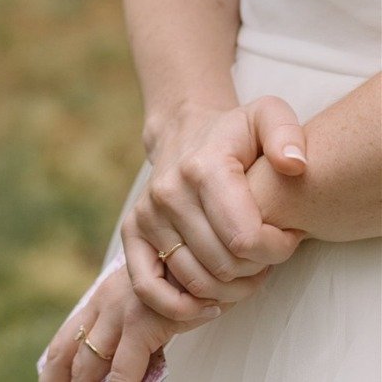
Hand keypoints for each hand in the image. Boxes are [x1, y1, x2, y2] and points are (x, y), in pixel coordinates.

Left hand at [40, 263, 219, 381]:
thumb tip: (138, 362)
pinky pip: (122, 371)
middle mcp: (104, 303)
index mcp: (103, 298)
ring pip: (89, 364)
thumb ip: (136, 325)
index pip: (66, 339)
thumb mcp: (150, 297)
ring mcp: (120, 312)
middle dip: (62, 380)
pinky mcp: (142, 322)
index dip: (54, 368)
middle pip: (69, 353)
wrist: (204, 247)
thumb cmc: (185, 275)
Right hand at [122, 98, 306, 315]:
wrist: (184, 130)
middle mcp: (168, 192)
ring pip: (196, 283)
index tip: (287, 235)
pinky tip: (210, 305)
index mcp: (203, 168)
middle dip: (258, 270)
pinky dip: (180, 309)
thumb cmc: (234, 132)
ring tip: (247, 268)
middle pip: (225, 267)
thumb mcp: (268, 117)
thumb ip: (288, 135)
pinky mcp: (132, 231)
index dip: (278, 249)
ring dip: (231, 290)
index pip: (246, 239)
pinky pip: (148, 288)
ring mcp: (147, 213)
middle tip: (268, 253)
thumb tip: (294, 166)